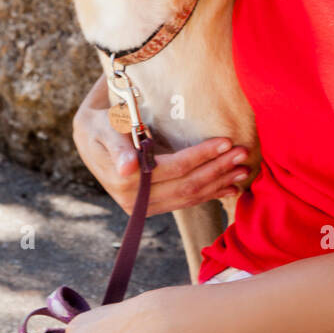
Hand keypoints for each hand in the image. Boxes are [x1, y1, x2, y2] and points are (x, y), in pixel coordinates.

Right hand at [72, 72, 252, 216]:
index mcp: (126, 182)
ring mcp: (145, 207)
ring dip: (219, 183)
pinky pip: (186, 201)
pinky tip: (231, 189)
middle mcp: (136, 201)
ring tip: (244, 169)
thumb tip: (128, 169)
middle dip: (218, 169)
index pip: (174, 168)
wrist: (90, 138)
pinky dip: (211, 194)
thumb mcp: (104, 128)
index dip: (202, 156)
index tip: (226, 141)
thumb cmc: (100, 125)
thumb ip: (118, 146)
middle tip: (243, 153)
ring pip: (191, 196)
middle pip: (187, 184)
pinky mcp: (154, 206)